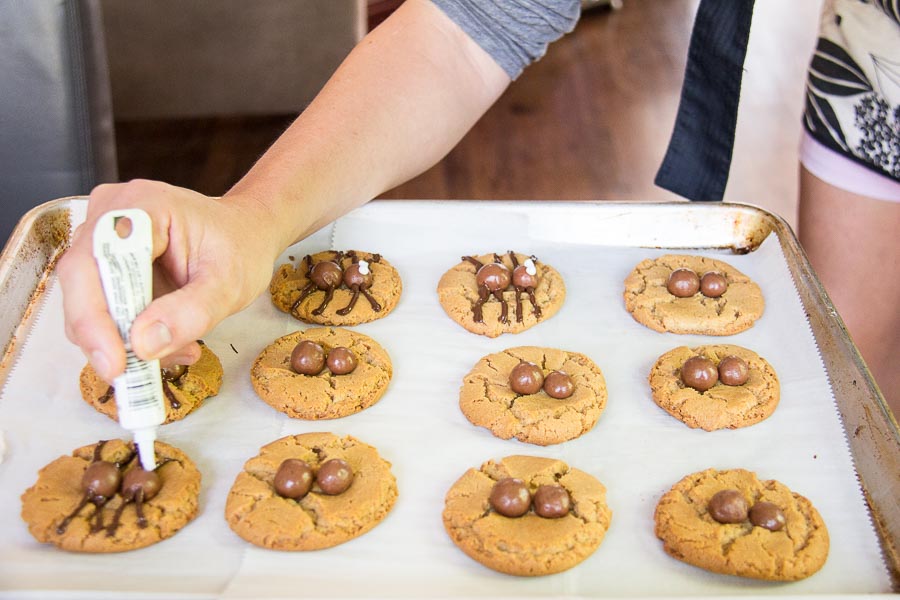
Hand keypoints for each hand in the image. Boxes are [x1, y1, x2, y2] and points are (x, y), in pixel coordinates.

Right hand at [59, 180, 281, 381]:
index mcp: (142, 206)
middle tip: (142, 375)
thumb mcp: (230, 284)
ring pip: (90, 302)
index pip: (94, 262)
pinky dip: (133, 333)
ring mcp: (105, 236)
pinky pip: (105, 305)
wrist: (247, 232)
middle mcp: (112, 214)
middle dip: (110, 338)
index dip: (93, 317)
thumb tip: (143, 344)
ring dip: (126, 339)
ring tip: (182, 349)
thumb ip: (191, 312)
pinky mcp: (108, 260)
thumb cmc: (241, 246)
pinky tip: (174, 340)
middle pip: (82, 285)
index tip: (114, 363)